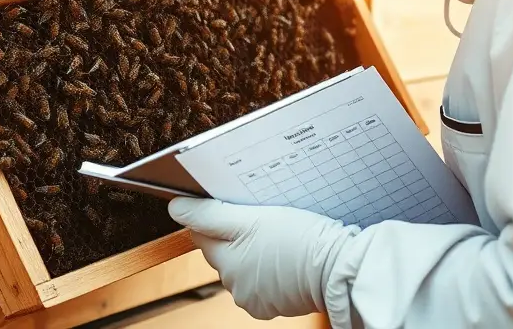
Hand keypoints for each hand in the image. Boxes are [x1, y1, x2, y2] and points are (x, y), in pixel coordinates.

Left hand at [168, 197, 359, 319]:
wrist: (337, 269)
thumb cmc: (298, 240)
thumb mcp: (251, 217)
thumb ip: (210, 215)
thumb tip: (176, 209)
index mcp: (225, 263)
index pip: (201, 233)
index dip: (215, 216)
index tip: (233, 206)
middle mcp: (234, 286)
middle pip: (222, 251)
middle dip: (235, 234)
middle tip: (261, 219)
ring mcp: (255, 299)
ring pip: (242, 264)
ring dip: (253, 251)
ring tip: (277, 238)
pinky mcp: (275, 305)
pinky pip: (262, 280)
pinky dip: (269, 268)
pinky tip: (284, 256)